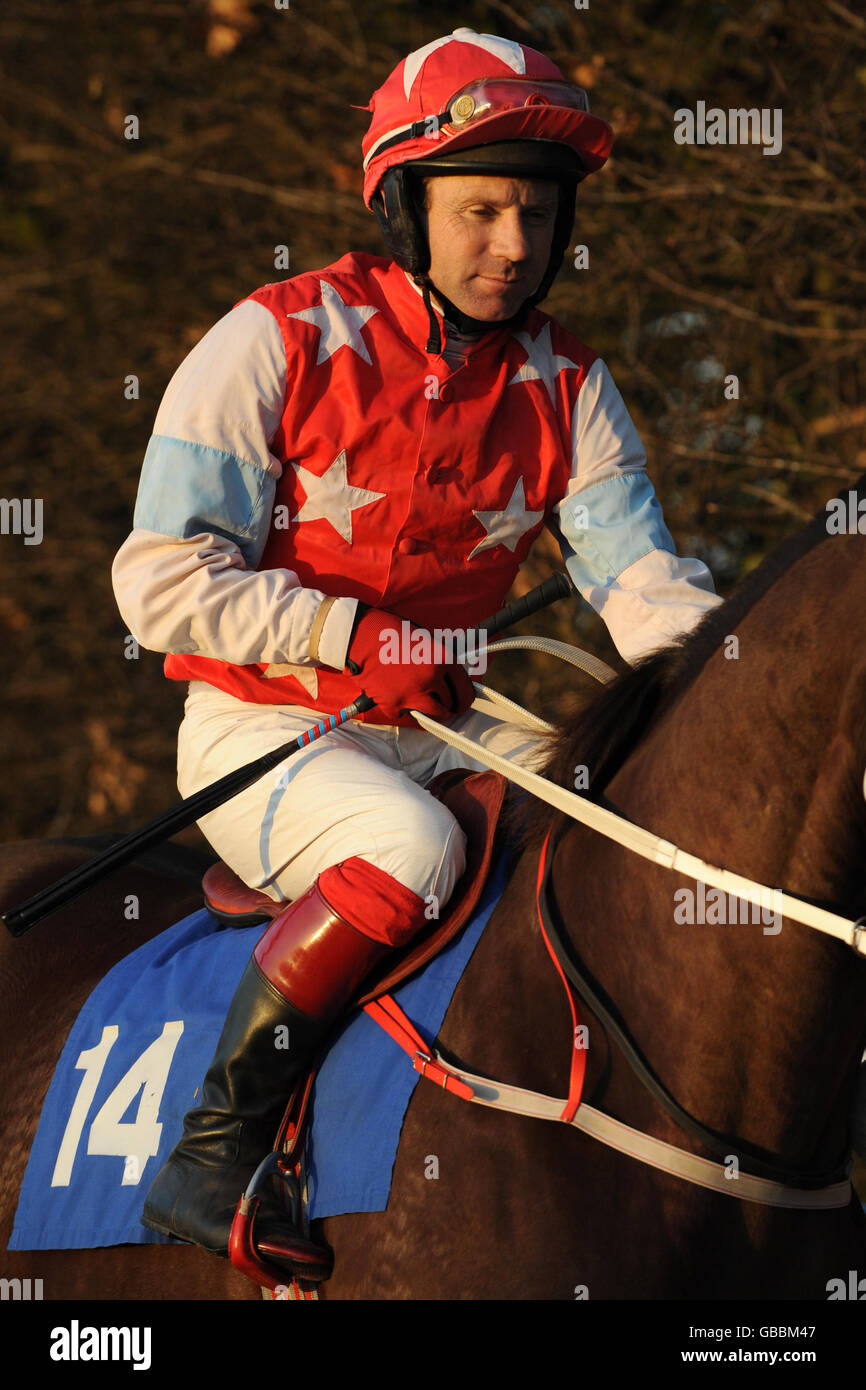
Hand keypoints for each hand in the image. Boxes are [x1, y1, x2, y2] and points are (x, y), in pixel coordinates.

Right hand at [344, 605, 474, 721]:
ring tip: (430, 708)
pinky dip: (407, 710)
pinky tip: (403, 699)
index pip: (465, 688)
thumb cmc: (391, 633)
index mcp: (442, 659)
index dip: (466, 697)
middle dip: (450, 704)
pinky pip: (407, 715)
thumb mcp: (425, 640)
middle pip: (451, 703)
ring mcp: (412, 694)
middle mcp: (431, 678)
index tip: (463, 700)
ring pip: (435, 715)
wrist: (360, 636)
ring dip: (434, 713)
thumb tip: (452, 678)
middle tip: (447, 704)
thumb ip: (440, 660)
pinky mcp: (393, 704)